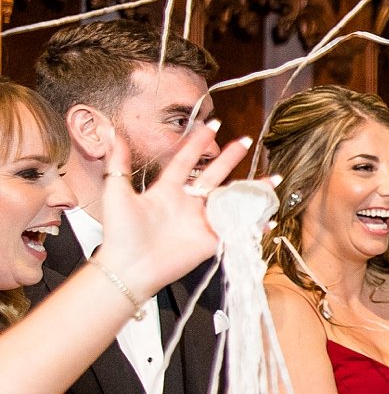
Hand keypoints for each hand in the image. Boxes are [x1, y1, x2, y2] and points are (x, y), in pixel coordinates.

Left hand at [92, 123, 257, 296]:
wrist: (130, 267)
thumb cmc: (121, 233)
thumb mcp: (116, 193)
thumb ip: (119, 164)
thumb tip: (112, 133)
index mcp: (167, 191)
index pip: (186, 161)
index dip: (198, 143)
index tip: (212, 126)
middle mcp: (187, 204)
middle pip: (214, 176)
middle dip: (230, 158)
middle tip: (246, 141)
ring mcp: (201, 221)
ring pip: (231, 200)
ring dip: (251, 190)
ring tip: (271, 179)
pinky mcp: (211, 240)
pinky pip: (238, 229)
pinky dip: (256, 224)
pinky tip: (270, 217)